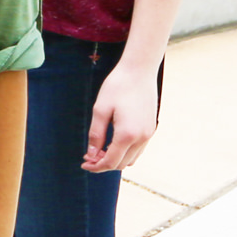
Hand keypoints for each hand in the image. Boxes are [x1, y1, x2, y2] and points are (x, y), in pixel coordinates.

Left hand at [83, 57, 161, 171]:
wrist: (139, 70)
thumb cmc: (117, 86)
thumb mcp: (100, 110)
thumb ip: (96, 134)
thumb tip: (91, 153)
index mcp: (127, 134)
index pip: (111, 161)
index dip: (96, 166)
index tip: (84, 164)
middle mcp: (141, 138)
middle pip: (121, 163)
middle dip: (104, 163)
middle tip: (89, 156)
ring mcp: (149, 134)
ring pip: (131, 158)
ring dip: (116, 159)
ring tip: (99, 150)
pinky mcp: (151, 128)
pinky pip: (138, 149)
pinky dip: (125, 152)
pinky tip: (113, 143)